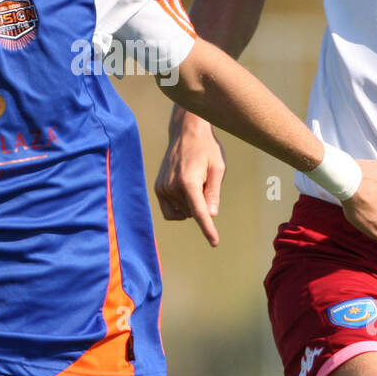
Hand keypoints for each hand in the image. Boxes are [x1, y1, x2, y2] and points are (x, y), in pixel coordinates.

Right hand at [154, 110, 225, 245]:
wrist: (186, 133)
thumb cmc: (206, 149)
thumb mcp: (218, 168)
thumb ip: (213, 193)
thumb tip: (210, 215)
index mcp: (188, 181)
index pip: (199, 212)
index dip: (208, 229)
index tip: (214, 242)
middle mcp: (172, 186)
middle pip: (192, 212)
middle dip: (201, 204)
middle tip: (204, 180)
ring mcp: (162, 188)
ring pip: (182, 213)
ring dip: (191, 204)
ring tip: (194, 181)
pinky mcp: (158, 189)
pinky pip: (170, 212)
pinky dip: (180, 208)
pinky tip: (186, 193)